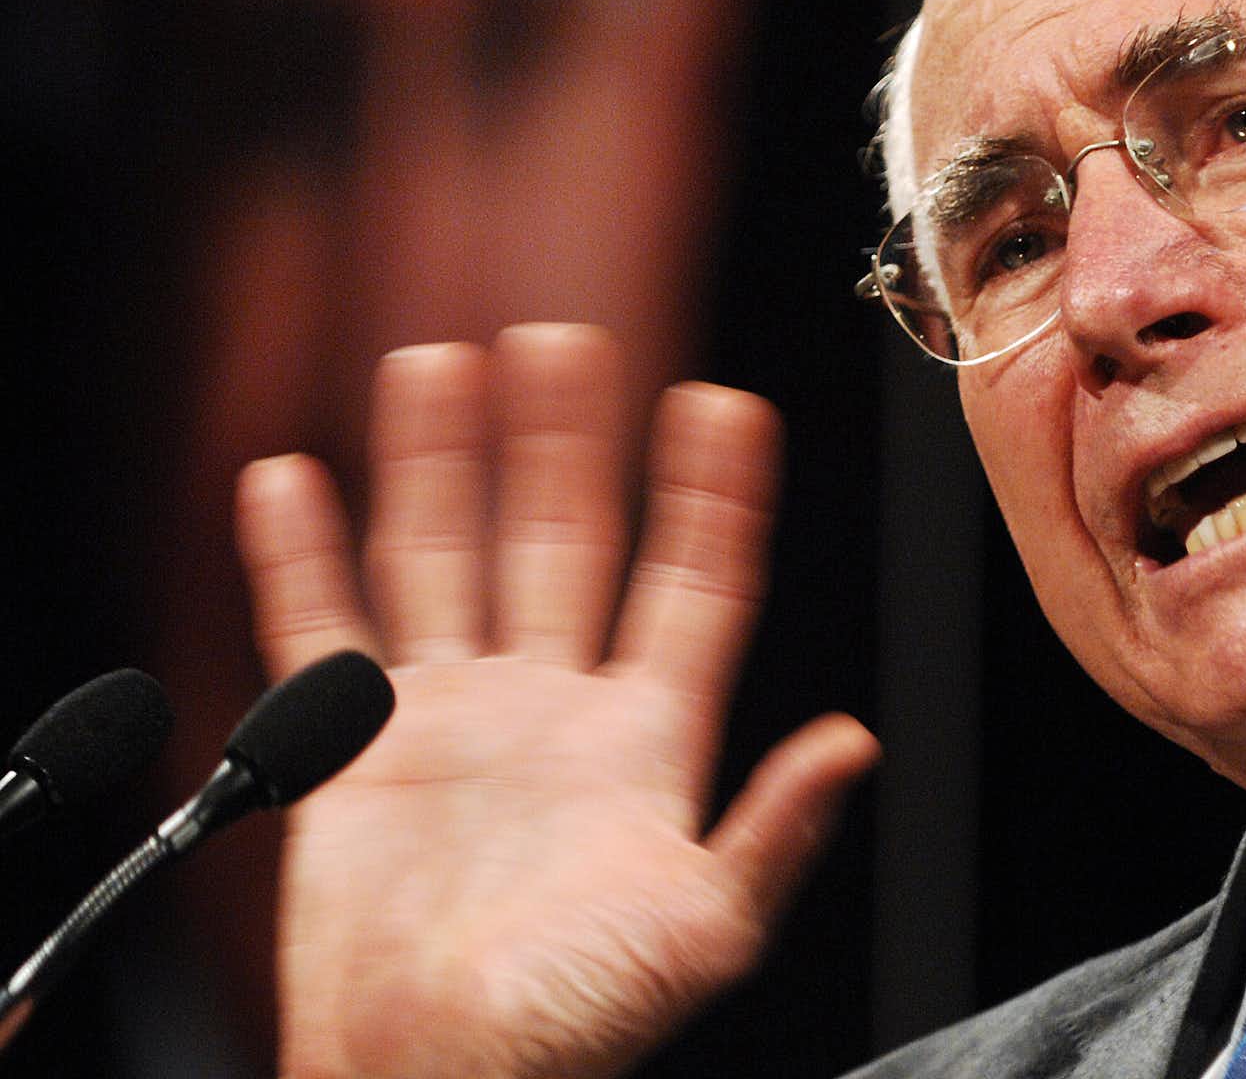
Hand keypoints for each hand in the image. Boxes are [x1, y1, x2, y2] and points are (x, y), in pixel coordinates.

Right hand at [234, 325, 879, 1078]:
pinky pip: (320, 628)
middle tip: (570, 339)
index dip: (712, 495)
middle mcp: (555, 708)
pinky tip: (290, 478)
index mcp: (647, 739)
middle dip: (567, 442)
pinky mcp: (357, 754)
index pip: (694, 582)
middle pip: (565, 539)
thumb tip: (852, 745)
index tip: (725, 405)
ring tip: (443, 365)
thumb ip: (774, 831)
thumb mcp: (705, 929)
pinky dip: (301, 556)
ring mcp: (457, 720)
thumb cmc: (578, 1026)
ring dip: (441, 464)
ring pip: (447, 555)